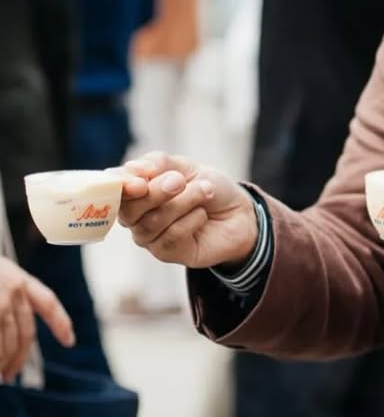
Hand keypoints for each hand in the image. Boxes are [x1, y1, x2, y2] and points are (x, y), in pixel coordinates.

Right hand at [0, 256, 73, 381]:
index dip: (60, 322)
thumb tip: (11, 328)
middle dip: (19, 358)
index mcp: (17, 278)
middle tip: (11, 374)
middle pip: (25, 334)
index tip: (69, 341)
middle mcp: (12, 290)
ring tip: (0, 376)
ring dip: (4, 363)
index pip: (47, 303)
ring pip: (6, 343)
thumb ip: (10, 293)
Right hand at [119, 152, 259, 268]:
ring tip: (205, 190)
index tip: (139, 183)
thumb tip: (134, 168)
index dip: (120, 187)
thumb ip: (160, 163)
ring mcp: (149, 236)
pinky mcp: (166, 253)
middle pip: (129, 210)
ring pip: (152, 223)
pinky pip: (170, 238)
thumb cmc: (207, 186)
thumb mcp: (187, 166)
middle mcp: (135, 215)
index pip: (111, 188)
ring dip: (181, 203)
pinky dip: (190, 221)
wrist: (238, 211)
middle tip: (180, 180)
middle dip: (156, 193)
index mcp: (134, 189)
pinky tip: (202, 215)